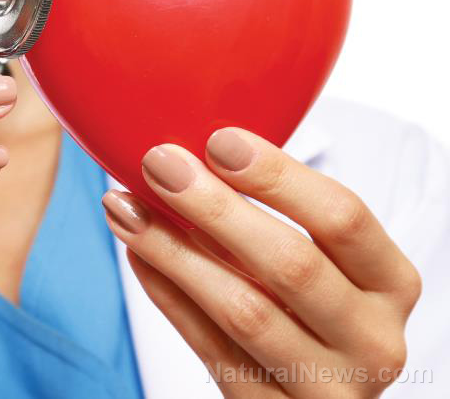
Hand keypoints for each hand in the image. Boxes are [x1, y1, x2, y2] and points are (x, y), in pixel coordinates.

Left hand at [102, 127, 421, 397]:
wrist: (308, 396)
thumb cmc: (309, 313)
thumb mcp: (323, 266)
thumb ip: (276, 217)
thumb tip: (190, 153)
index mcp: (390, 285)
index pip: (344, 219)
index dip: (280, 177)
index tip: (219, 140)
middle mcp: (371, 339)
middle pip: (292, 265)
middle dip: (216, 207)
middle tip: (159, 164)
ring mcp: (325, 387)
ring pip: (244, 311)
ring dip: (174, 250)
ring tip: (125, 207)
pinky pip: (209, 349)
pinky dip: (167, 295)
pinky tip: (137, 254)